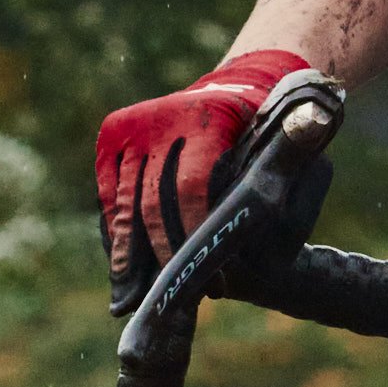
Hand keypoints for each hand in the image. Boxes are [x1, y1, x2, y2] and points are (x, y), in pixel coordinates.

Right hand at [93, 47, 307, 301]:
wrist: (237, 85)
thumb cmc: (265, 132)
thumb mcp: (278, 146)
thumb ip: (278, 178)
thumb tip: (270, 232)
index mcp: (206, 117)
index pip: (193, 186)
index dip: (197, 236)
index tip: (213, 280)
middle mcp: (160, 117)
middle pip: (152, 201)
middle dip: (165, 255)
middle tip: (177, 298)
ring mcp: (130, 124)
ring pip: (125, 203)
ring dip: (131, 256)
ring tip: (139, 301)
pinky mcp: (111, 134)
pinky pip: (109, 195)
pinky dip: (117, 234)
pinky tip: (124, 274)